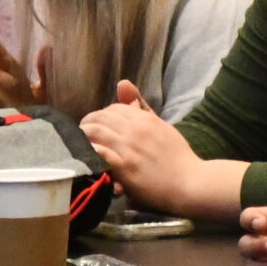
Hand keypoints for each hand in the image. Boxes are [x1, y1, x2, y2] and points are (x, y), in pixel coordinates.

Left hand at [78, 81, 199, 212]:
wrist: (189, 182)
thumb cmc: (177, 156)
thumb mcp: (161, 125)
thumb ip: (142, 106)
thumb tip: (122, 83)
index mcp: (144, 118)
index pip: (113, 108)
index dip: (101, 116)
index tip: (97, 126)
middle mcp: (135, 129)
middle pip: (101, 118)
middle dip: (87, 124)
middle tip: (81, 135)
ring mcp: (129, 148)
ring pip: (95, 133)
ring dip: (82, 137)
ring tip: (77, 145)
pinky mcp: (125, 167)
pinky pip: (99, 153)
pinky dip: (89, 152)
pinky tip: (84, 156)